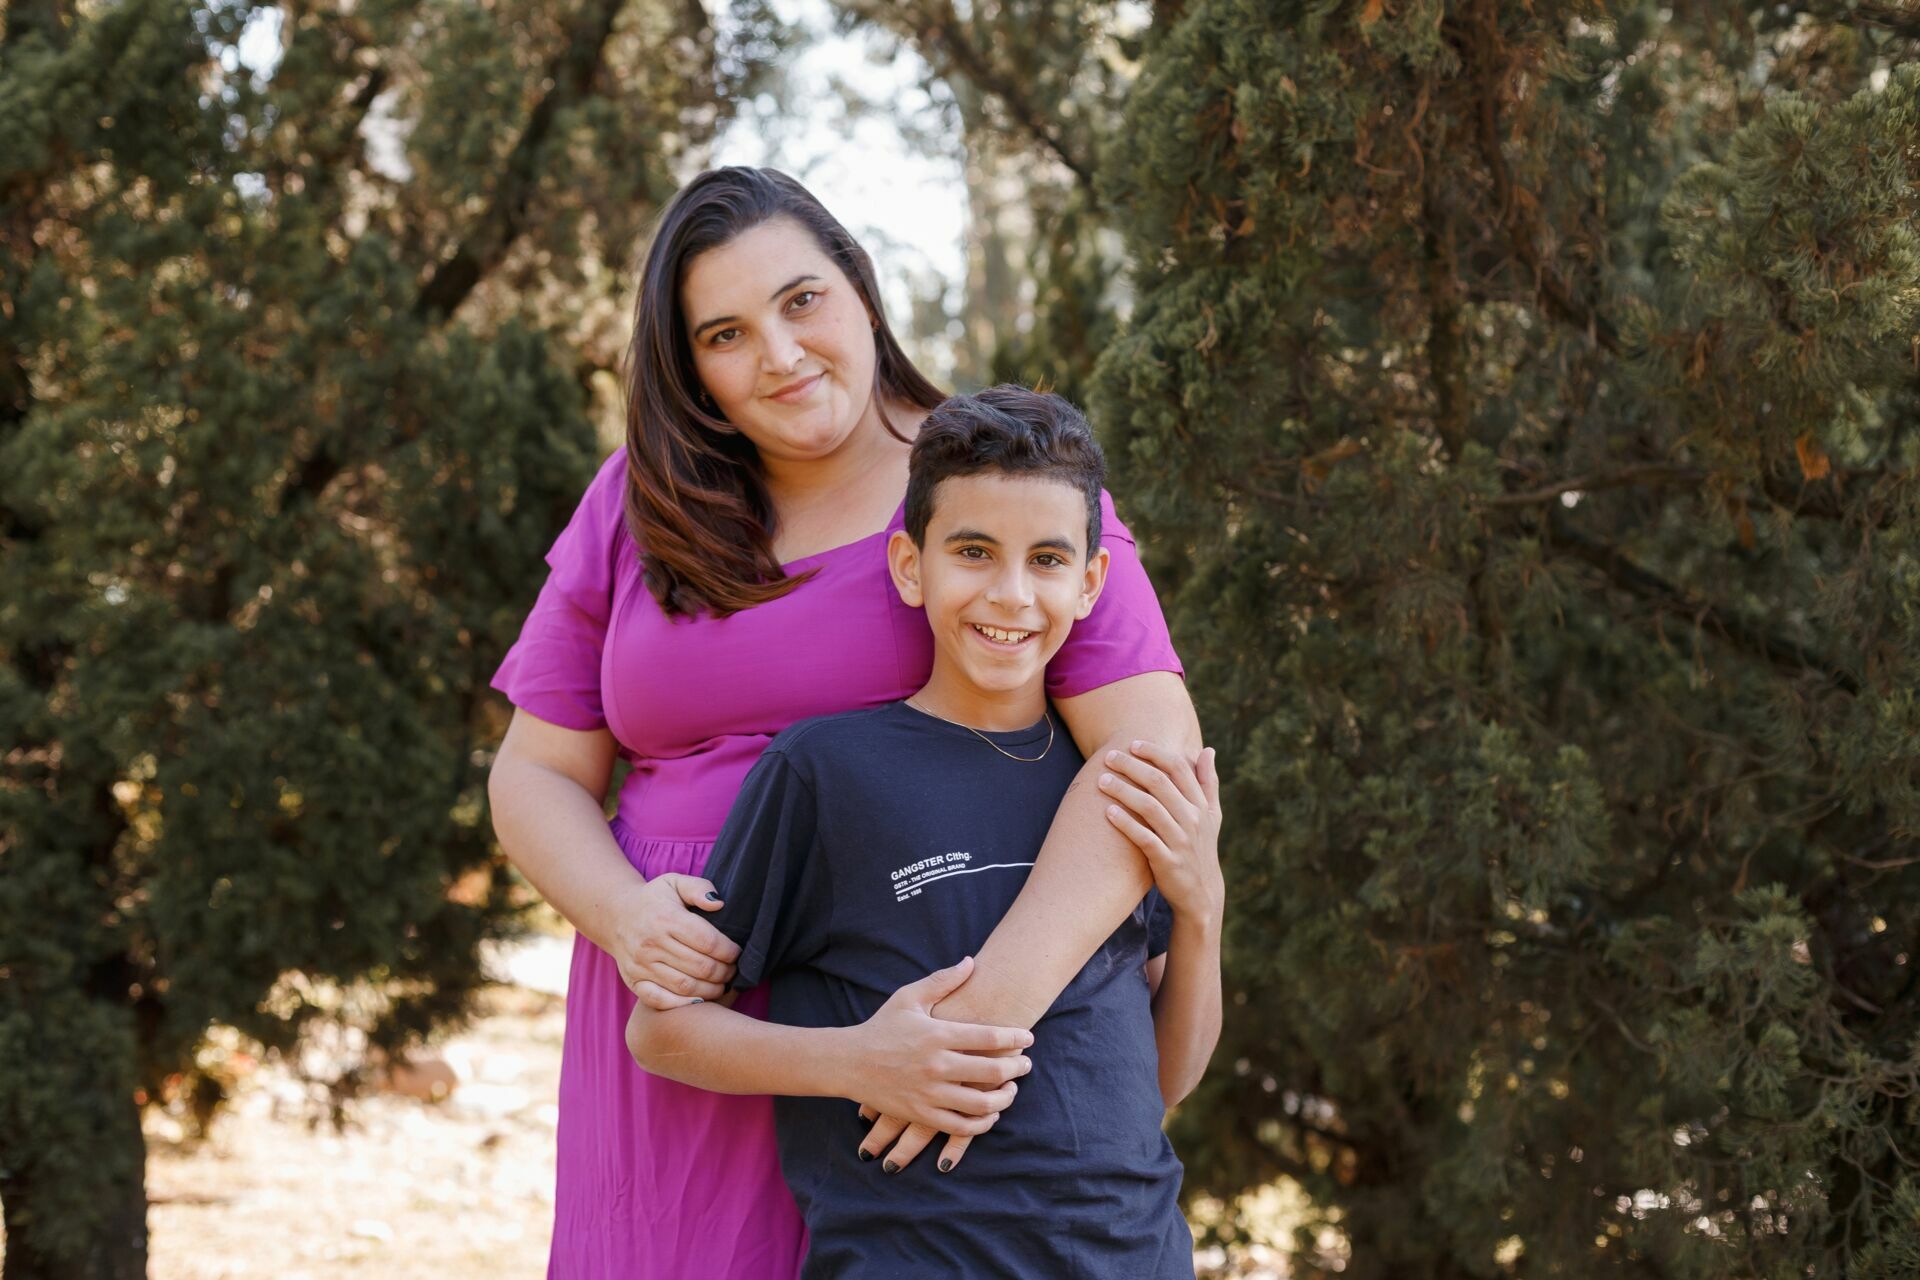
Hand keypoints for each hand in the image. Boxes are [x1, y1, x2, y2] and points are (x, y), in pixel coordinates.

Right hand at [608, 873, 741, 1009]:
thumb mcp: (674, 882)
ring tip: (721, 985)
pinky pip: (659, 1000)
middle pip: (700, 966)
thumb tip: (719, 904)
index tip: (737, 953)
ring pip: (685, 986)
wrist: (615, 915)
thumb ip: (699, 888)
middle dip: (724, 972)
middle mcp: (652, 943)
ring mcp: (641, 965)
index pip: (707, 941)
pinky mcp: (633, 981)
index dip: (729, 951)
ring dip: (711, 990)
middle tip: (733, 971)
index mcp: (666, 918)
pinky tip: (698, 1000)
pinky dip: (682, 1004)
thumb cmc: (654, 900)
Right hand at [845, 957, 1032, 1171]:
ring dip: (1005, 1098)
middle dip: (1017, 1068)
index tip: (1028, 1038)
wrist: (849, 1062)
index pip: (988, 1036)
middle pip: (992, 1071)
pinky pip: (960, 1127)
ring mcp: (929, 1093)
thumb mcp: (909, 997)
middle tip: (1026, 1064)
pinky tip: (990, 1113)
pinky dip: (982, 1123)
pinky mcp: (921, 1114)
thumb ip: (942, 981)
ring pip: (981, 1104)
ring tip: (1011, 1089)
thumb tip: (970, 962)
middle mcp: (936, 1065)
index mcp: (937, 1034)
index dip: (1015, 1038)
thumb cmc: (882, 1026)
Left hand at [1099, 742, 1223, 926]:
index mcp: (1201, 805)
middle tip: (1109, 757)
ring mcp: (1180, 841)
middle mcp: (1192, 820)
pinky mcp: (1167, 861)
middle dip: (1132, 766)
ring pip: (1150, 807)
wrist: (1201, 893)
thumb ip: (1208, 782)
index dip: (1155, 753)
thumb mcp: (1212, 816)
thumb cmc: (1201, 847)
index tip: (1133, 744)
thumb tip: (1208, 749)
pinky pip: (1144, 838)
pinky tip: (1107, 811)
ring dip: (1124, 790)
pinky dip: (1126, 823)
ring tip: (1102, 780)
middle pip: (1160, 783)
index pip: (1179, 769)